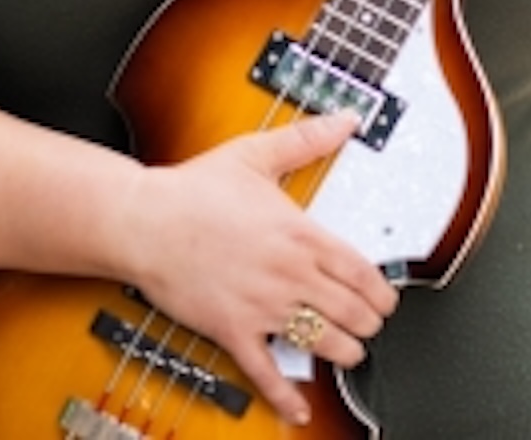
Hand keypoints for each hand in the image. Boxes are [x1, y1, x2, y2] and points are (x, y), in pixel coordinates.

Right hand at [116, 113, 398, 426]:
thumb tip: (345, 120)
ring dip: (345, 352)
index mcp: (300, 235)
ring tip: (348, 351)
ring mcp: (263, 307)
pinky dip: (285, 396)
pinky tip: (297, 409)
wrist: (143, 221)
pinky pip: (266, 372)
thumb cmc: (193, 191)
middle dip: (369, 323)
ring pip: (324, 343)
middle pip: (353, 312)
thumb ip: (306, 140)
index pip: (363, 273)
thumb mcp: (255, 154)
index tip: (386, 298)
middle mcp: (289, 274)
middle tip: (370, 324)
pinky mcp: (233, 330)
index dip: (383, 292)